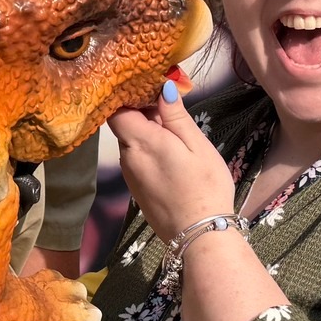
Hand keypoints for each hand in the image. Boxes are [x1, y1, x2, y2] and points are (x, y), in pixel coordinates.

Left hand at [109, 82, 235, 241]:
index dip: (128, 95)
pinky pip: (136, 158)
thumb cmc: (204, 186)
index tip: (148, 85)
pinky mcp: (137, 188)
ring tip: (173, 128)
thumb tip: (162, 86)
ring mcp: (130, 175)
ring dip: (146, 131)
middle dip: (141, 111)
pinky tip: (169, 152)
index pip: (117, 109)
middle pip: (123, 124)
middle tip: (168, 104)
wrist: (199, 235)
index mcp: (140, 141)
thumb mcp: (196, 145)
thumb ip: (175, 116)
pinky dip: (147, 148)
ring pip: (130, 141)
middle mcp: (127, 157)